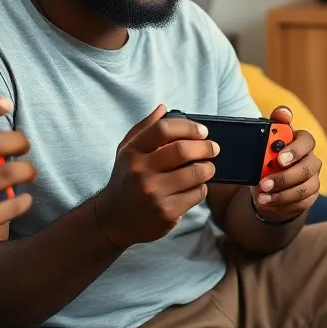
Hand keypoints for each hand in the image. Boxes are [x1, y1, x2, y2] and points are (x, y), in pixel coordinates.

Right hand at [96, 105, 216, 247]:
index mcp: (133, 153)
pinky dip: (202, 188)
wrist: (113, 220)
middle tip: (213, 148)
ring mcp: (154, 193)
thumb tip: (164, 108)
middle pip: (183, 150)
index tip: (202, 131)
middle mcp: (141, 172)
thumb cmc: (125, 179)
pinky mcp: (166, 212)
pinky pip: (197, 194)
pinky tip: (196, 186)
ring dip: (208, 168)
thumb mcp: (127, 151)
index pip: (163, 129)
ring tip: (208, 167)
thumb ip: (145, 128)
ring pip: (195, 173)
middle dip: (205, 147)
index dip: (188, 127)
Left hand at [251, 106, 319, 222]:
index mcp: (301, 142)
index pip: (306, 141)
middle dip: (284, 177)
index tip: (279, 159)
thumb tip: (283, 113)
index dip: (295, 150)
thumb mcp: (264, 144)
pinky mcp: (310, 196)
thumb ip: (273, 127)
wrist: (267, 187)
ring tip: (262, 196)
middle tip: (264, 183)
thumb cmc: (267, 160)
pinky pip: (302, 202)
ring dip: (282, 194)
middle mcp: (311, 159)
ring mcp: (313, 179)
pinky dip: (283, 204)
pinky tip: (269, 202)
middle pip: (307, 168)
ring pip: (305, 188)